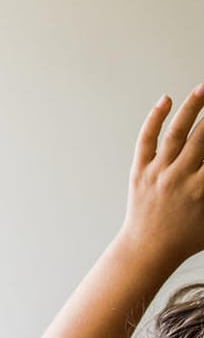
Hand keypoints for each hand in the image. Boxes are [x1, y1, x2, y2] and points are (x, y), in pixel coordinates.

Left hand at [120, 85, 203, 265]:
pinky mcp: (139, 172)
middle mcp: (179, 177)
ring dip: (192, 107)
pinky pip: (146, 140)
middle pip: (203, 136)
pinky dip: (154, 118)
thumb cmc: (188, 237)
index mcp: (202, 189)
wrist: (148, 250)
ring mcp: (157, 173)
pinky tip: (165, 99)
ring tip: (203, 88)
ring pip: (177, 132)